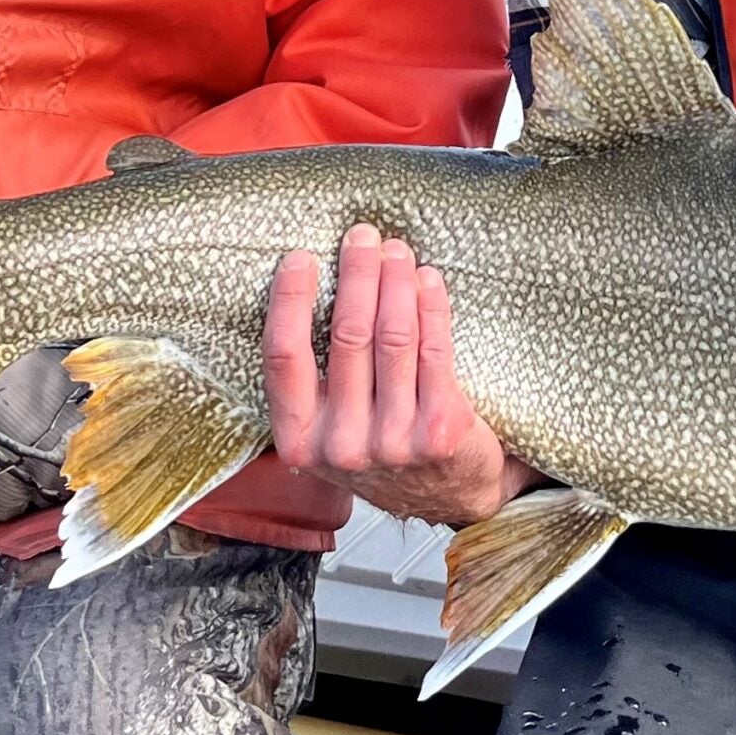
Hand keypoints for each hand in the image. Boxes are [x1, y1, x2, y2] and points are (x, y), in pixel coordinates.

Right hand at [264, 225, 535, 527]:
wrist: (451, 496)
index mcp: (301, 440)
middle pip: (347, 336)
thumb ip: (318, 380)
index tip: (301, 258)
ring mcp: (392, 443)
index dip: (290, 301)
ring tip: (397, 252)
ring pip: (392, 339)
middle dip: (357, 275)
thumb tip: (313, 287)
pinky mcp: (439, 433)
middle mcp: (342, 446)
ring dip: (395, 282)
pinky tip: (429, 282)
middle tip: (363, 238)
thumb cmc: (385, 447)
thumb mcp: (332, 427)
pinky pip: (433, 353)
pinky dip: (432, 308)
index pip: (284, 358)